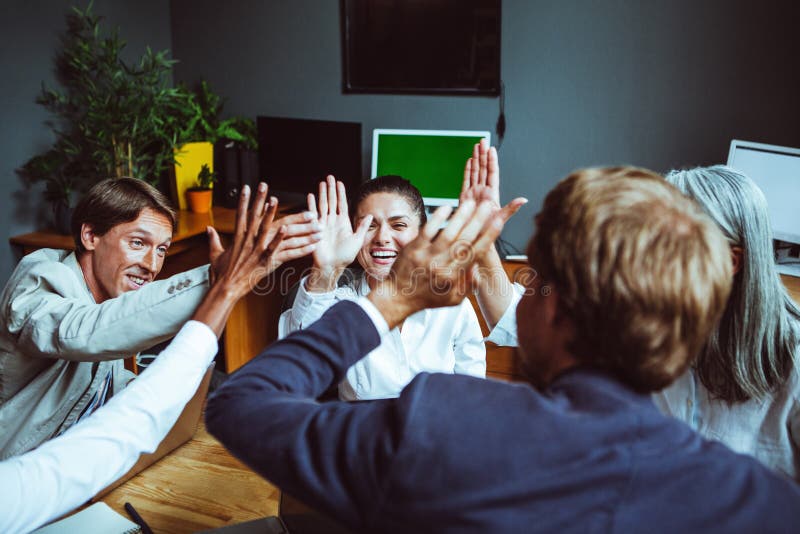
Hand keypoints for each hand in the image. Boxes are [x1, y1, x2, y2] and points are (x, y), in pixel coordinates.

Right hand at [193, 183, 297, 333]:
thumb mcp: (215, 254)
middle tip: (263, 184)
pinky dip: (282, 239)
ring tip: (276, 200)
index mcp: (237, 238)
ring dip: (272, 214)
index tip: (247, 187)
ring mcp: (255, 250)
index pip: (241, 214)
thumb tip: (208, 228)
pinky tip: (288, 229)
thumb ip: (214, 239)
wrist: (225, 289)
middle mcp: (246, 241)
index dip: (244, 200)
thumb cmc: (221, 274)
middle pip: (253, 216)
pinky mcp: (264, 261)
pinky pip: (276, 248)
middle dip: (258, 199)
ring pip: (266, 229)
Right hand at [306, 175, 371, 291]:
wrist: (332, 266)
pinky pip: (313, 214)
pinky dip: (311, 205)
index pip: (342, 204)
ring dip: (322, 194)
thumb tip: (371, 216)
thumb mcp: (357, 240)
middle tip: (330, 177)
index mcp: (343, 222)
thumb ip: (362, 227)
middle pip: (332, 201)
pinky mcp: (315, 228)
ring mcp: (323, 224)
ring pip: (323, 205)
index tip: (340, 183)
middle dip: (331, 189)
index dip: (341, 193)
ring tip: (322, 182)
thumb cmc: (345, 256)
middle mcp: (333, 221)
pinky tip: (311, 195)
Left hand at [368, 199, 505, 328]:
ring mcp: (427, 257)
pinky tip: (446, 207)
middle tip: (488, 205)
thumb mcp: (452, 299)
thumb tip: (478, 269)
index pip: (476, 253)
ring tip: (471, 203)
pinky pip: (427, 231)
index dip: (488, 236)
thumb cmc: (426, 297)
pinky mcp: (413, 249)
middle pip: (464, 240)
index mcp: (454, 277)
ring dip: (461, 217)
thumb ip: (468, 285)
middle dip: (478, 221)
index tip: (498, 222)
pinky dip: (437, 219)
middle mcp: (442, 266)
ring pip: (448, 234)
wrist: (397, 297)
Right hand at [461, 139, 526, 230]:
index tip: (491, 149)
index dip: (491, 161)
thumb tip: (523, 200)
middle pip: (483, 169)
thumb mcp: (500, 220)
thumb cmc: (489, 234)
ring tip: (476, 147)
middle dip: (482, 155)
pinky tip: (469, 162)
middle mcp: (484, 192)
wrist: (476, 243)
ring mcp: (475, 194)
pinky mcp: (466, 198)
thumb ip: (511, 209)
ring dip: (476, 159)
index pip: (492, 173)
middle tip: (482, 141)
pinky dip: (468, 171)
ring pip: (475, 173)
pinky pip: (467, 181)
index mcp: (492, 195)